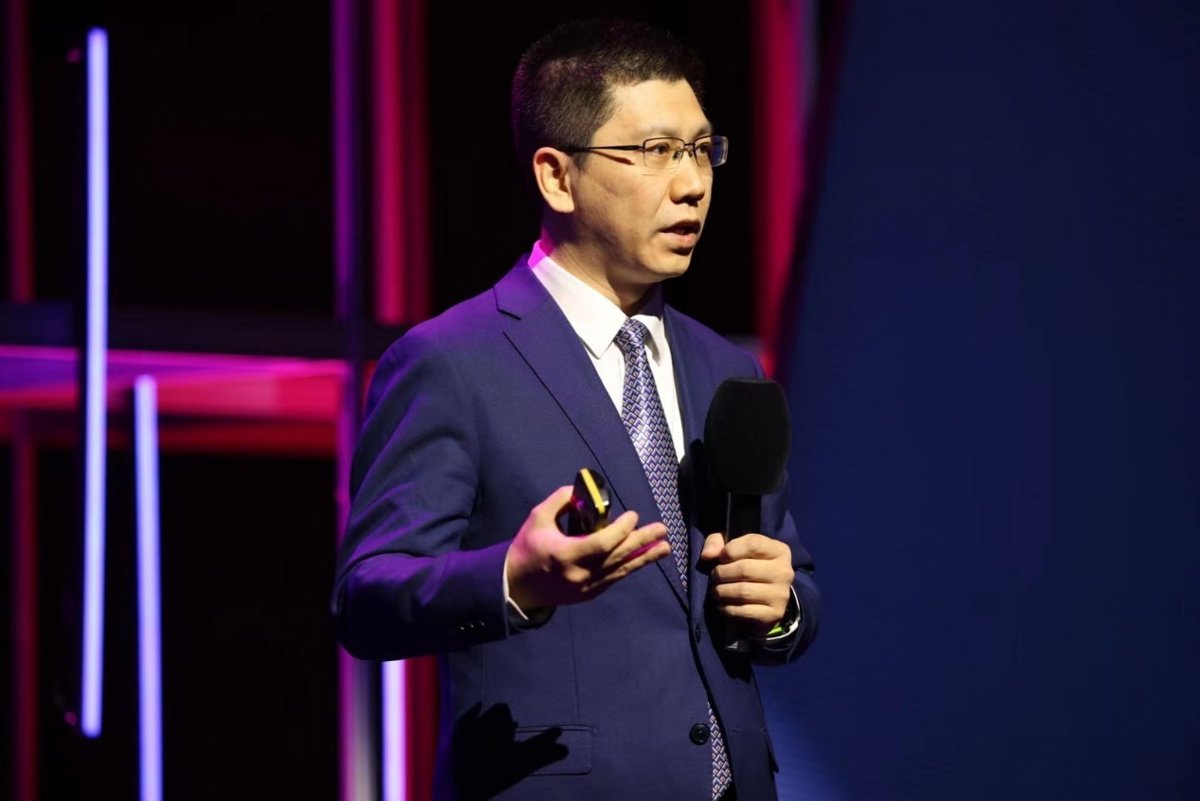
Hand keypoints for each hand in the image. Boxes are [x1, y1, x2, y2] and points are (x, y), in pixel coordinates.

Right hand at [506, 486, 670, 612]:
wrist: (517, 586)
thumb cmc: (527, 548)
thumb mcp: (538, 518)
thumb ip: (560, 501)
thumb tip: (583, 492)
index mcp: (566, 554)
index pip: (603, 543)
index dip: (622, 529)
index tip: (632, 515)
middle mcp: (580, 574)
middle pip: (618, 556)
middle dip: (642, 541)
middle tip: (662, 529)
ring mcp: (587, 588)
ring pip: (622, 570)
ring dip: (645, 557)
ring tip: (665, 547)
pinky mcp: (589, 594)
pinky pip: (615, 578)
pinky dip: (630, 567)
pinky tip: (644, 558)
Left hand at [700, 533, 793, 637]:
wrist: (763, 599)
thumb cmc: (745, 566)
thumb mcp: (732, 548)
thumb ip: (716, 543)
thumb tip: (707, 555)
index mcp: (779, 550)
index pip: (753, 544)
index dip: (730, 550)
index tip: (721, 558)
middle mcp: (784, 571)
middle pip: (745, 569)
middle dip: (722, 573)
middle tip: (715, 577)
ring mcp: (781, 594)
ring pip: (743, 591)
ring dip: (722, 591)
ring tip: (717, 590)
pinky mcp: (774, 614)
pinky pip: (744, 611)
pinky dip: (727, 608)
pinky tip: (723, 605)